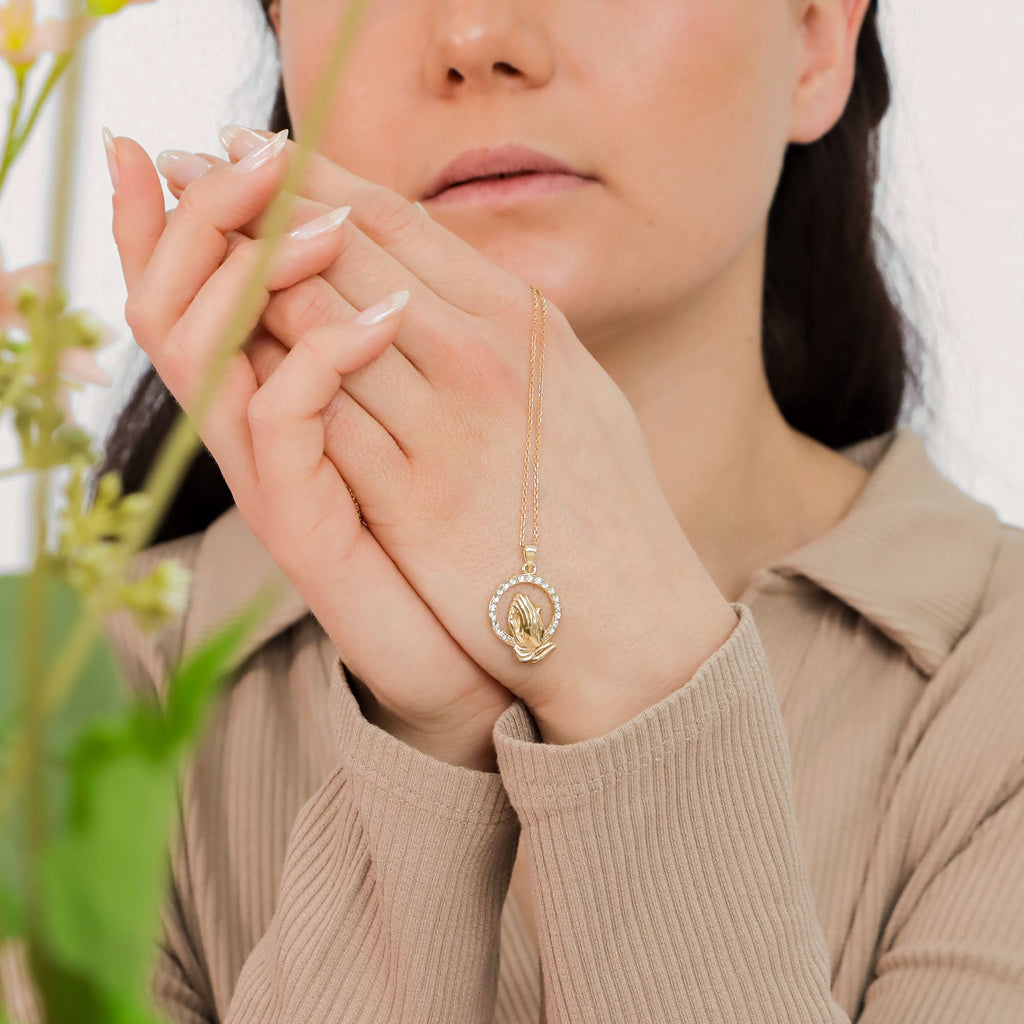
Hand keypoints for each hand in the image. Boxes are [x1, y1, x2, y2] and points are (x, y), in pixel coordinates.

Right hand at [107, 133, 516, 771]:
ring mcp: (280, 481)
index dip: (209, 214)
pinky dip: (323, 358)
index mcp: (292, 402)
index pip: (225, 291)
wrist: (479, 659)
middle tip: (241, 142)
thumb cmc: (460, 544)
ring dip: (258, 269)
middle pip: (194, 305)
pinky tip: (388, 315)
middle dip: (210, 217)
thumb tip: (411, 268)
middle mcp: (267, 436)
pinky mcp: (305, 527)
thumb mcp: (428, 436)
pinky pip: (286, 425)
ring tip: (311, 208)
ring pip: (216, 354)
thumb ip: (401, 361)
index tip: (221, 137)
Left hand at [158, 129, 739, 744]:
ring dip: (245, 278)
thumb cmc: (606, 503)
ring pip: (317, 322)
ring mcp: (445, 426)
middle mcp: (482, 356)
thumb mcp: (575, 386)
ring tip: (190, 248)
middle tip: (194, 172)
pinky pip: (319, 414)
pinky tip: (221, 347)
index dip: (317, 177)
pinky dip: (265, 370)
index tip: (264, 154)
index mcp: (523, 320)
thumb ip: (509, 327)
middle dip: (259, 206)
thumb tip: (446, 278)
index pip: (398, 219)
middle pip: (345, 251)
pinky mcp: (412, 500)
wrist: (631, 617)